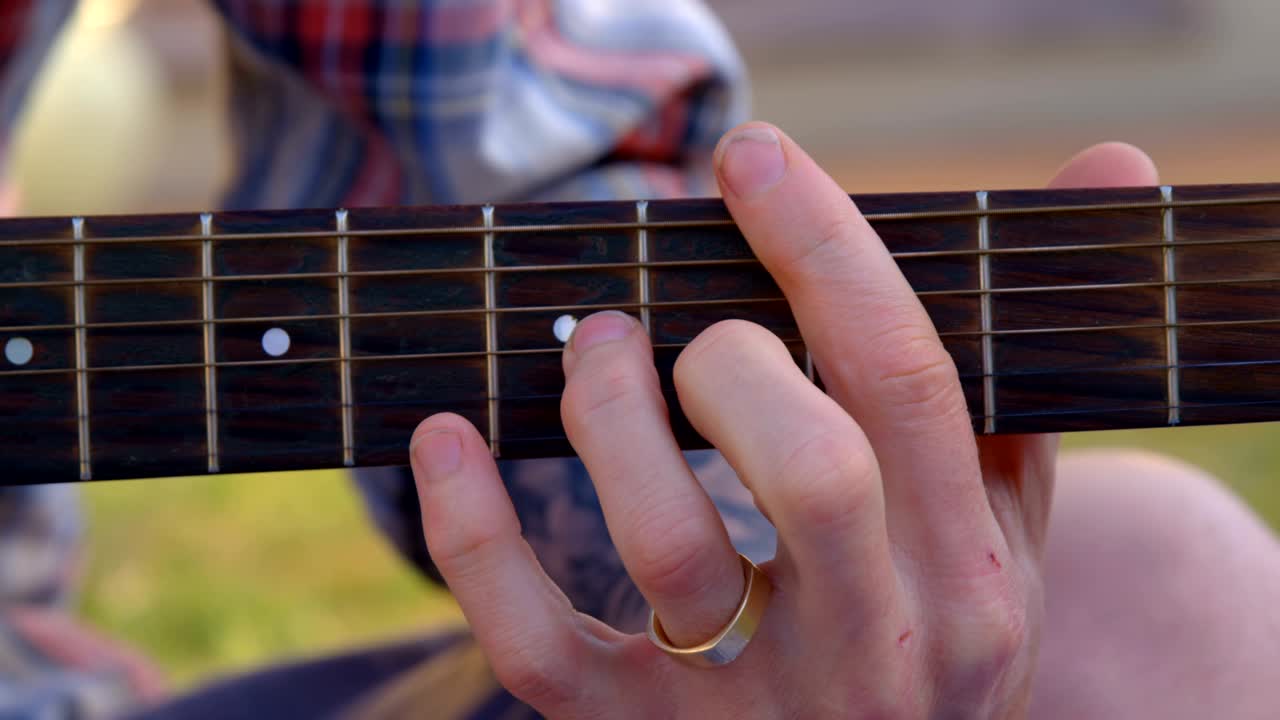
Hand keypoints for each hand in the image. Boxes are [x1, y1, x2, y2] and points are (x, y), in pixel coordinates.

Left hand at [408, 124, 1157, 716]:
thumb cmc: (930, 628)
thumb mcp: (1002, 521)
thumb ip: (1015, 366)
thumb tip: (1109, 162)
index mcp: (972, 576)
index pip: (910, 383)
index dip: (827, 251)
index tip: (752, 160)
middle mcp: (883, 649)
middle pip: (815, 471)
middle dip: (731, 359)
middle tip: (672, 322)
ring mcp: (759, 711)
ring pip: (674, 550)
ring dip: (608, 419)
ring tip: (593, 351)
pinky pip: (539, 650)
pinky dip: (476, 537)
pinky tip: (446, 440)